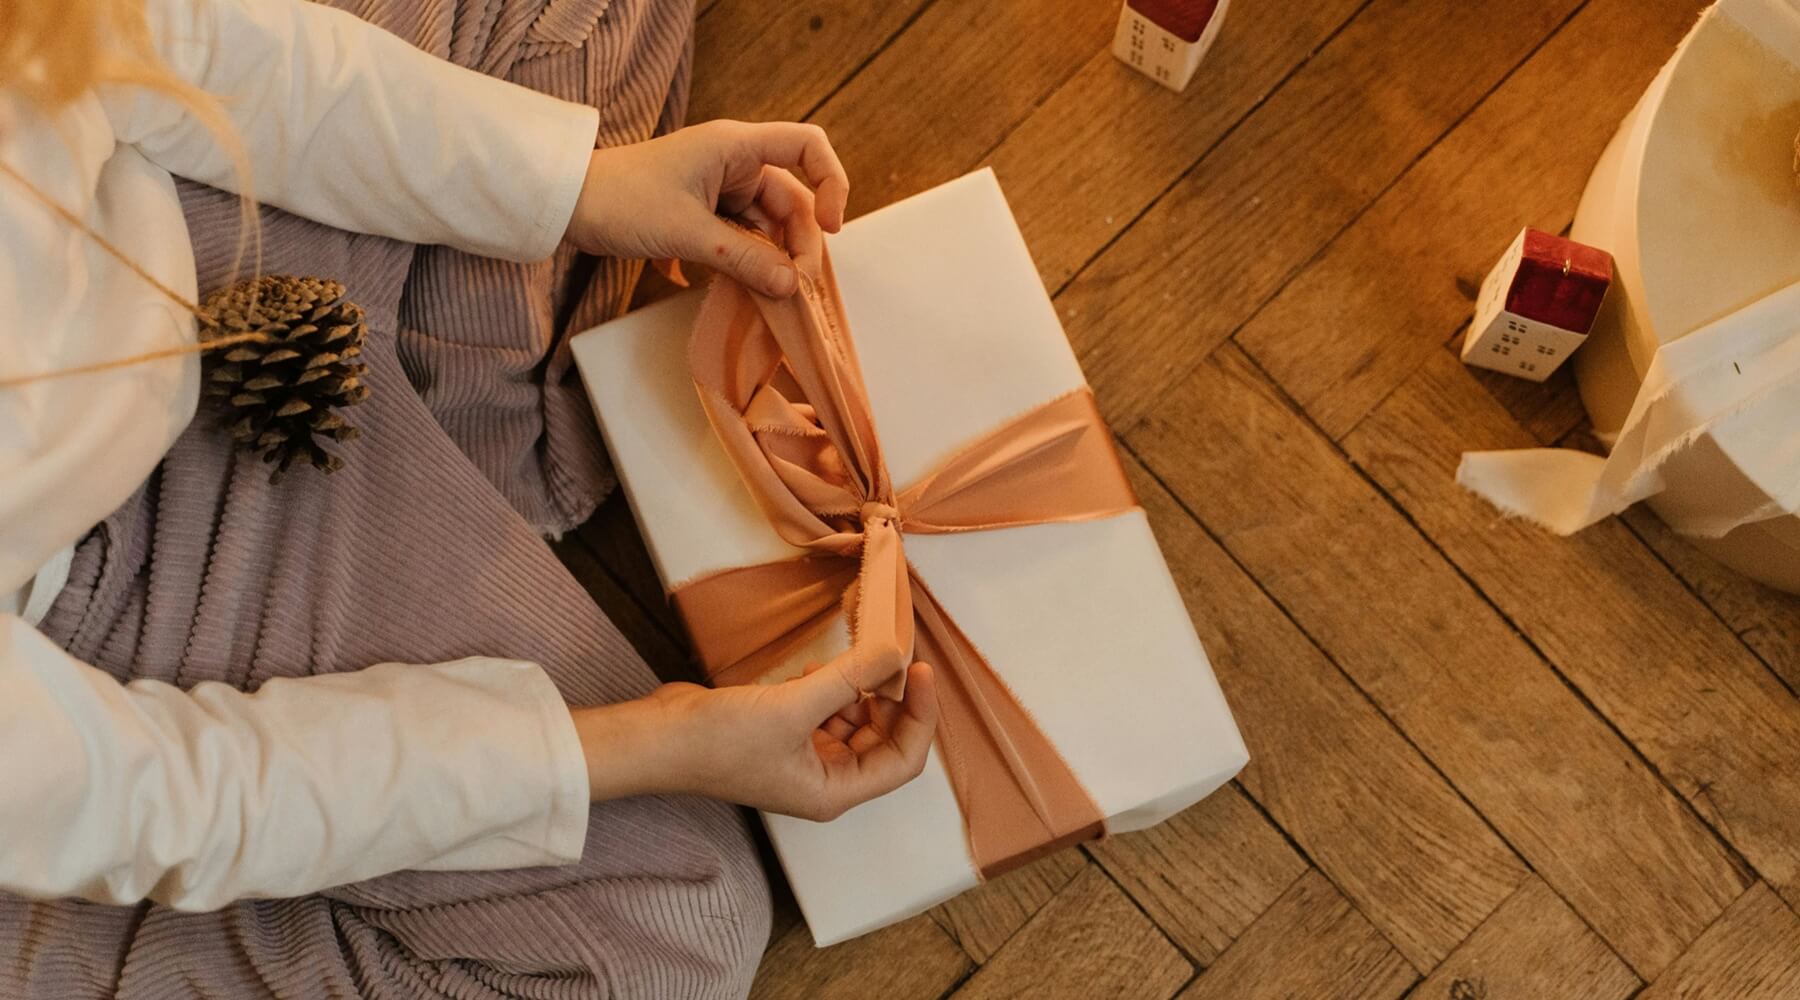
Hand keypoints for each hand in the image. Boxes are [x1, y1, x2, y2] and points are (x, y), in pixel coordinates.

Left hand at [563, 120, 849, 297]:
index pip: (807, 146)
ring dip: (777, 257)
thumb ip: (744, 259)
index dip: (832, 183)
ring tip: (775, 294)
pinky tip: (753, 287)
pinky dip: (754, 260)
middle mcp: (735, 162)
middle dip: (801, 241)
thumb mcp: (688, 234)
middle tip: (796, 286)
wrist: (569, 205)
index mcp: (735, 147)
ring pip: (770, 223)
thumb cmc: (621, 201)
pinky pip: (746, 235)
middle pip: (794, 197)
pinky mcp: (707, 211)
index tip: (831, 228)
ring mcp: (722, 187)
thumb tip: (791, 286)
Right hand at [571, 657, 938, 821]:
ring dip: (857, 690)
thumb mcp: (793, 707)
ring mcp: (803, 757)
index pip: (903, 760)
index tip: (919, 670)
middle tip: (890, 653)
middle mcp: (824, 780)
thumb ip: (849, 679)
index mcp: (834, 791)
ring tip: (845, 660)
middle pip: (882, 740)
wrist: (659, 739)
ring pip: (855, 722)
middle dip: (889, 699)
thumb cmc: (719, 741)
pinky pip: (826, 711)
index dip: (919, 716)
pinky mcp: (784, 734)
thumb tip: (895, 653)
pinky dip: (830, 689)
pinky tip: (814, 669)